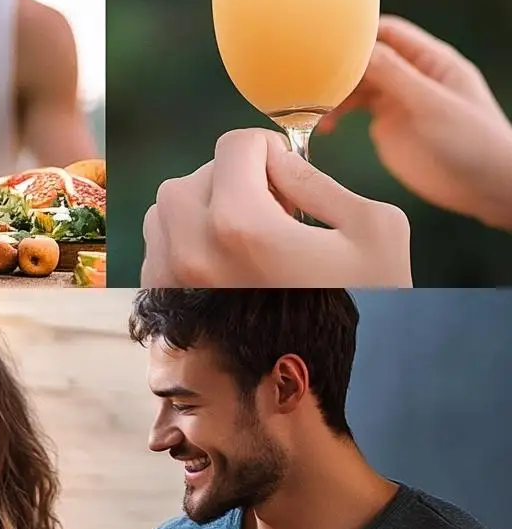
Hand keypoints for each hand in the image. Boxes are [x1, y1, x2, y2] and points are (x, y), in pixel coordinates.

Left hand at [141, 129, 411, 286]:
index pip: (236, 145)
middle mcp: (188, 247)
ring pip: (169, 206)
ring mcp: (166, 274)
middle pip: (199, 173)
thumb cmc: (353, 304)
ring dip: (206, 206)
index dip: (270, 152)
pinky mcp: (156, 297)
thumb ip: (318, 178)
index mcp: (239, 224)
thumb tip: (276, 160)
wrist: (312, 384)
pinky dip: (187, 238)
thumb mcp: (373, 228)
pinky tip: (227, 263)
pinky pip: (159, 243)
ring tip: (248, 237)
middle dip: (237, 181)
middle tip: (275, 213)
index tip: (289, 180)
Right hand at [319, 17, 511, 229]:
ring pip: (354, 84)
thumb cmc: (474, 142)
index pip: (387, 32)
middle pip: (364, 57)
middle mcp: (411, 75)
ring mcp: (398, 100)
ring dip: (331, 93)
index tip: (321, 44)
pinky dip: (333, 115)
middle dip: (336, 66)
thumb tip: (354, 51)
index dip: (355, 33)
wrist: (486, 187)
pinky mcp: (387, 124)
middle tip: (308, 82)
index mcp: (431, 60)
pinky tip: (322, 128)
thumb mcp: (433, 105)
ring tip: (312, 111)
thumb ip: (395, 76)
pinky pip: (353, 110)